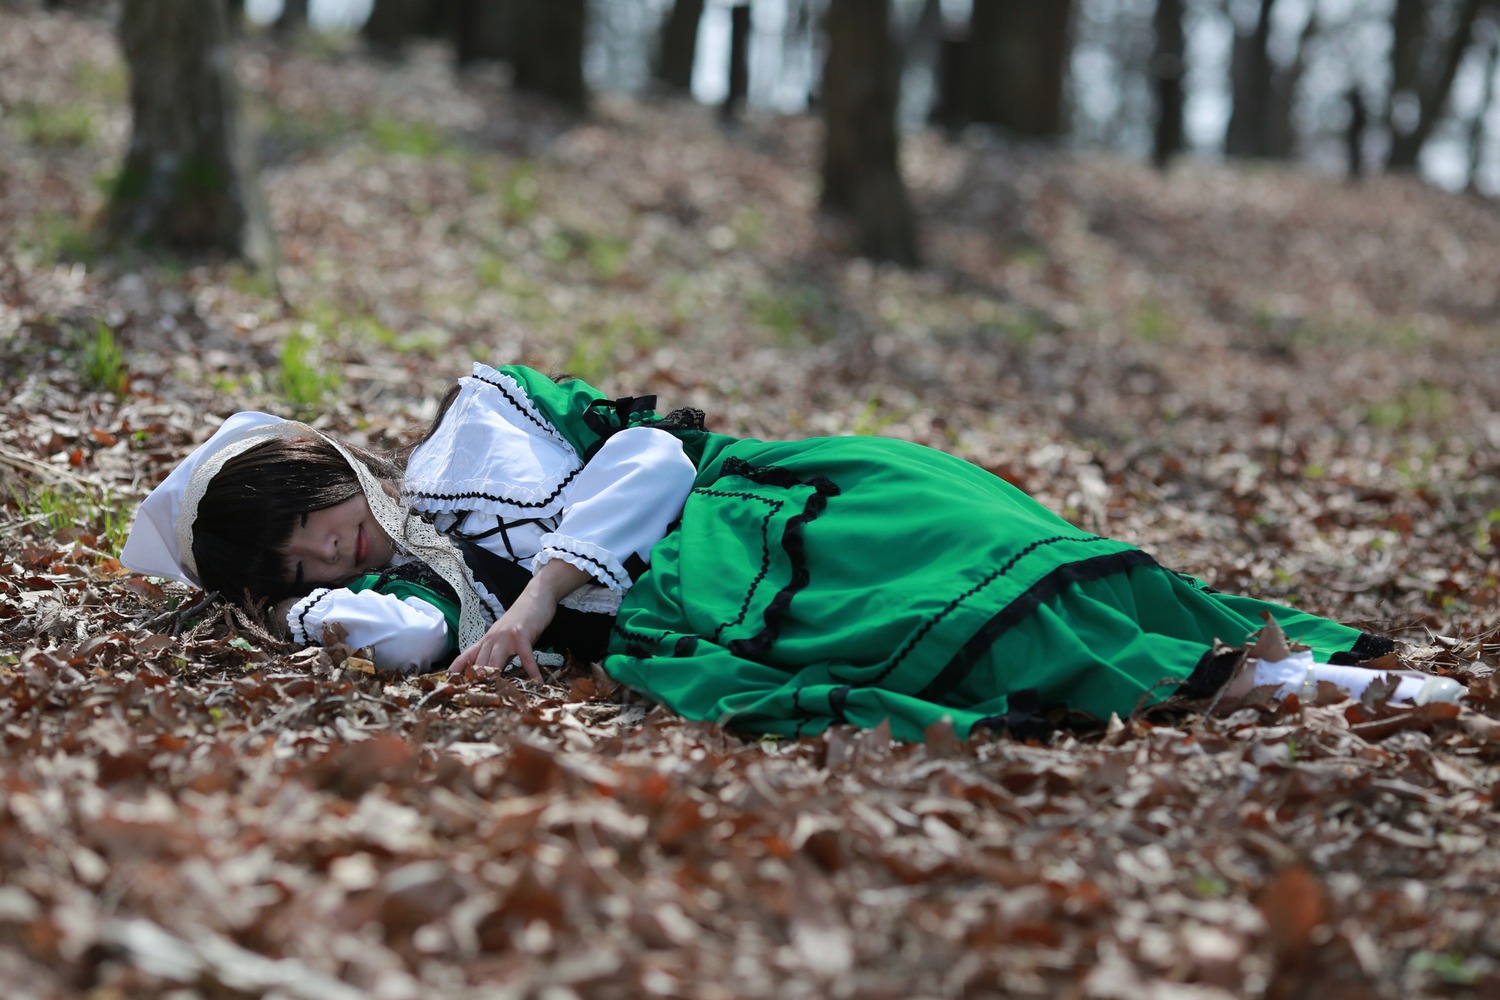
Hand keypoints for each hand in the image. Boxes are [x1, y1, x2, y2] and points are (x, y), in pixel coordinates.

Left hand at [448, 559, 591, 681]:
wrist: (536, 596)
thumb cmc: (522, 618)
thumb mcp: (505, 636)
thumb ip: (499, 652)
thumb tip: (495, 672)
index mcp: (487, 639)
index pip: (466, 656)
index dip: (456, 670)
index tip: (448, 684)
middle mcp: (492, 639)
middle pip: (478, 664)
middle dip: (475, 682)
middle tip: (474, 699)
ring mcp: (506, 637)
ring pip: (494, 662)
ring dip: (494, 678)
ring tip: (495, 695)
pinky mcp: (522, 636)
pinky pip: (526, 658)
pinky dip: (532, 671)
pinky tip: (537, 682)